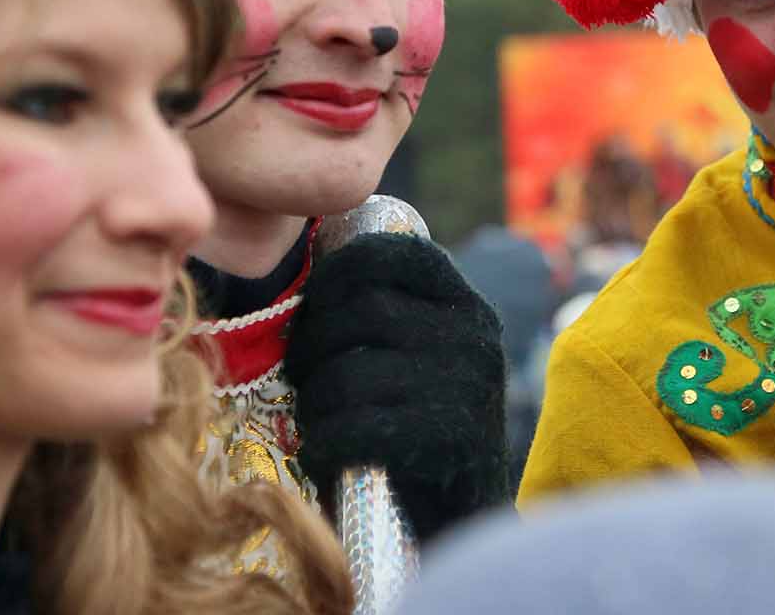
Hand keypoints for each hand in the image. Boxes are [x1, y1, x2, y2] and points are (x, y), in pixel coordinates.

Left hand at [283, 232, 510, 541]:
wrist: (465, 521)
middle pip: (360, 310)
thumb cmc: (420, 433)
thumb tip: (303, 288)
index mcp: (466, 306)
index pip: (396, 254)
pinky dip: (322, 446)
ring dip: (313, 404)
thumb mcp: (418, 359)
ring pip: (348, 372)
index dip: (338, 272)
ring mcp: (465, 387)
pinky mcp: (448, 440)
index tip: (314, 307)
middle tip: (301, 379)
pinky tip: (326, 459)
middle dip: (311, 344)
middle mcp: (473, 336)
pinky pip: (352, 428)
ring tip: (318, 425)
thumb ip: (383, 318)